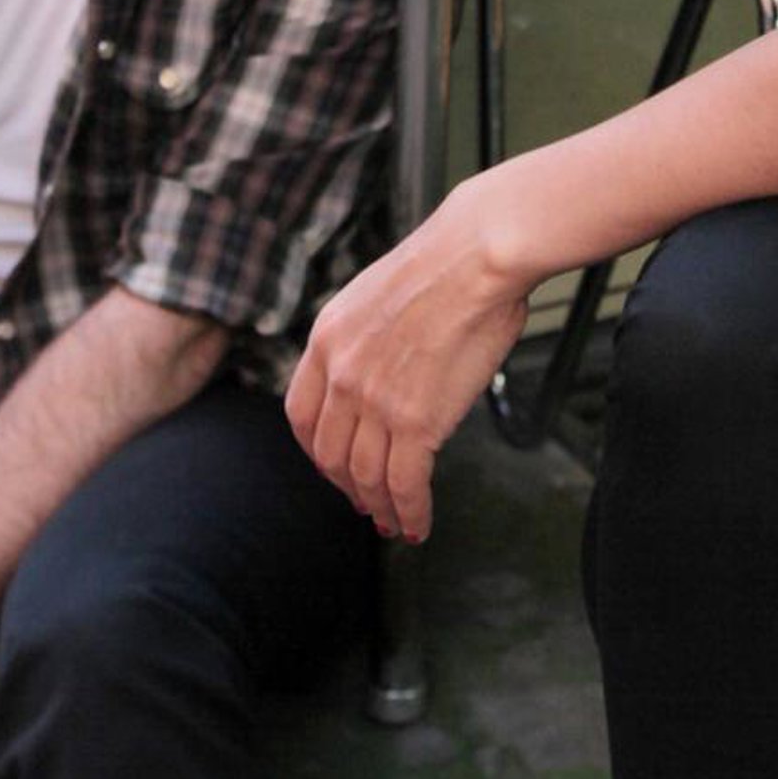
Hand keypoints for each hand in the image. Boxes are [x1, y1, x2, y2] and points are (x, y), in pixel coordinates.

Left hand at [285, 177, 529, 540]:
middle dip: (348, 488)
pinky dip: (411, 513)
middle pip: (330, 454)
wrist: (477, 254)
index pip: (300, 416)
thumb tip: (384, 373)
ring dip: (380, 508)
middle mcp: (340, 373)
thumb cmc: (447, 265)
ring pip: (366, 477)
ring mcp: (375, 400)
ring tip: (395, 523)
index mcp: (326, 338)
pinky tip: (419, 524)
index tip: (333, 466)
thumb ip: (366, 341)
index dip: (316, 452)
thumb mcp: (375, 295)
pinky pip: (405, 485)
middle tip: (366, 504)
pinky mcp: (415, 421)